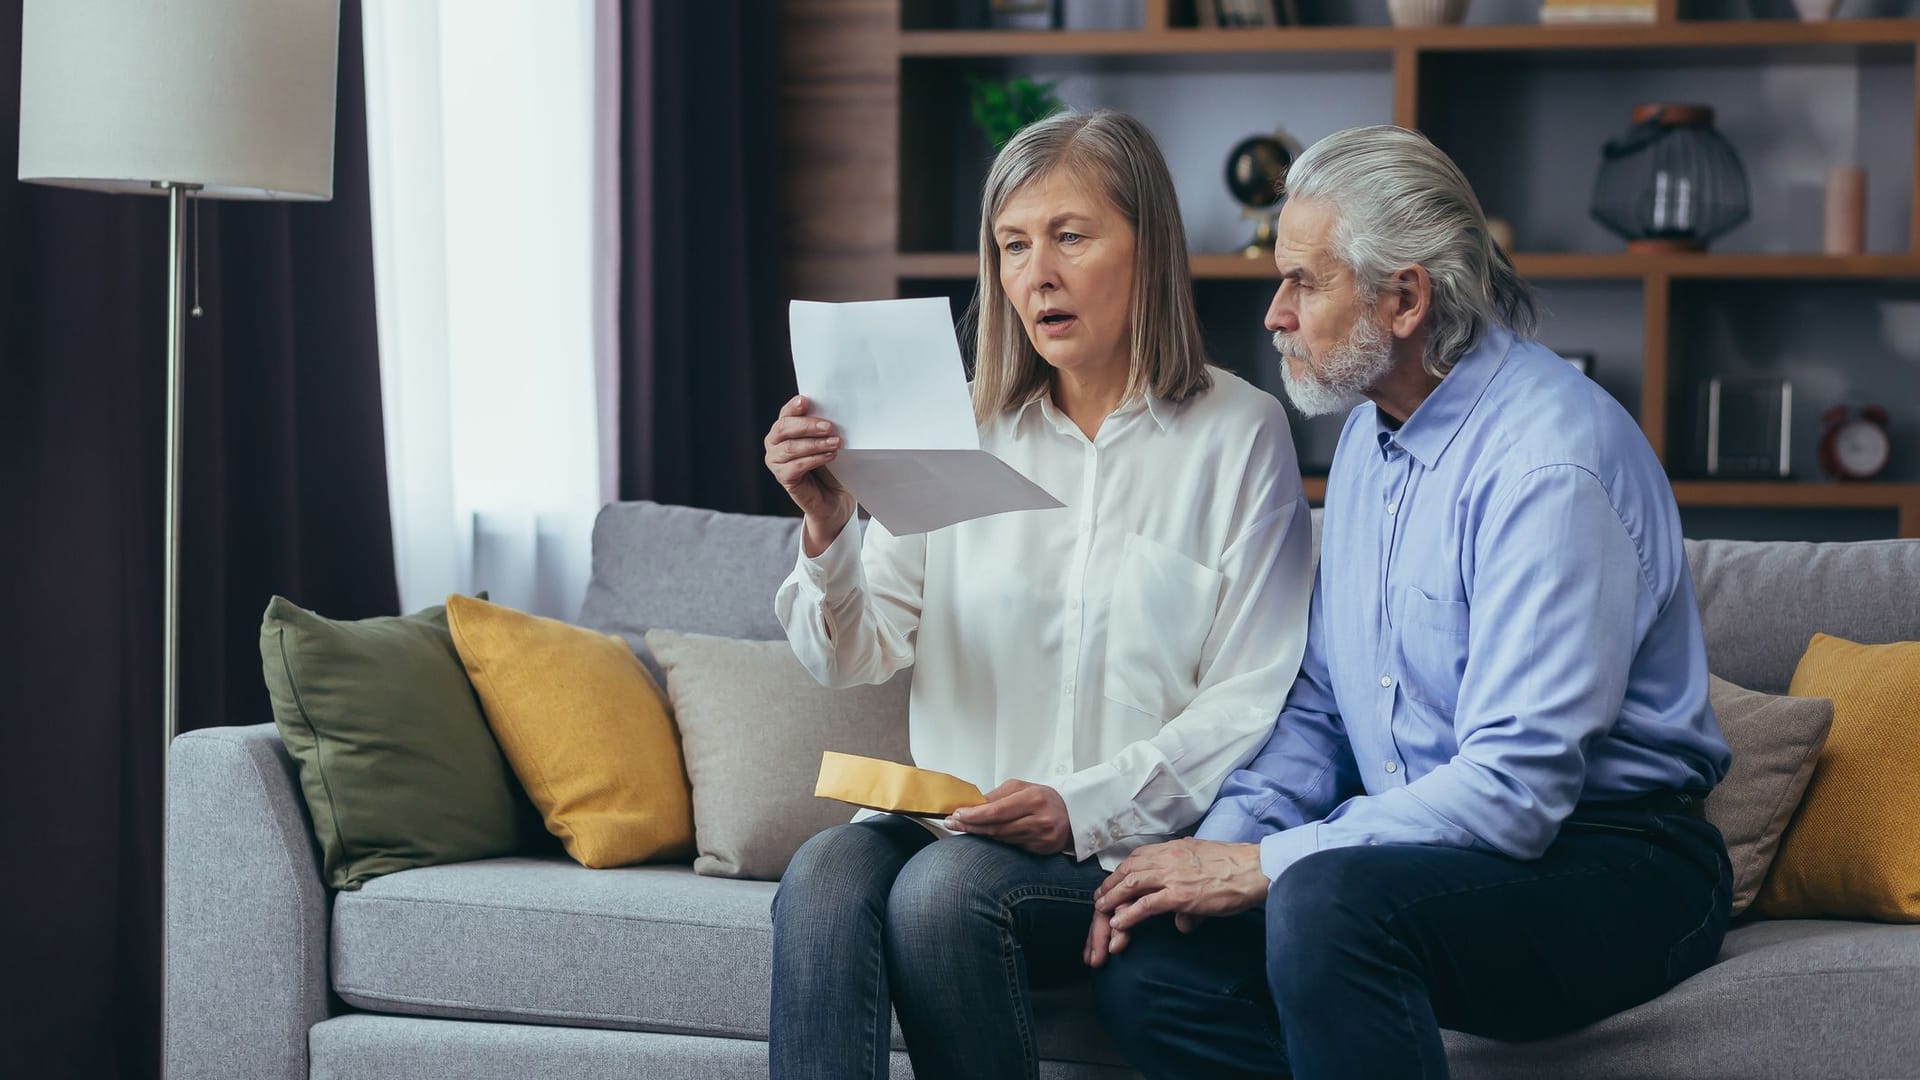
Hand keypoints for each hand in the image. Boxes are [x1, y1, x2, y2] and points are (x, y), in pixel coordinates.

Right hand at [763, 395, 854, 554]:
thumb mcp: (827, 441)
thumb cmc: (831, 465)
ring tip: (836, 442)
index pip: (785, 413)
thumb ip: (823, 427)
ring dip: (815, 444)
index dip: (794, 406)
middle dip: (807, 425)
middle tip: (829, 426)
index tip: (806, 401)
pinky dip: (814, 459)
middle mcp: (774, 443)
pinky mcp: (783, 478)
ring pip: (791, 447)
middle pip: (784, 428)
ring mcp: (775, 461)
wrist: (834, 497)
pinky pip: (796, 466)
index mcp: (783, 429)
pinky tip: (831, 456)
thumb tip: (833, 412)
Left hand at [944, 780, 1071, 855]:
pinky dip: (995, 841)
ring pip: (1001, 839)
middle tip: (952, 823)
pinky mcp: (1040, 851)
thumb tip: (973, 804)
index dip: (974, 815)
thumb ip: (997, 796)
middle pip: (996, 828)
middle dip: (971, 826)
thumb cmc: (1046, 799)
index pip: (996, 811)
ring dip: (980, 834)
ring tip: (962, 828)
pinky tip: (984, 836)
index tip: (957, 814)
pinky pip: (1011, 847)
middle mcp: (1039, 820)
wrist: (1074, 815)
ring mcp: (1041, 838)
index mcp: (1034, 799)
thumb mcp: (1023, 788)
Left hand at [1085, 839, 1267, 960]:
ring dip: (1113, 898)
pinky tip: (1119, 924)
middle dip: (1110, 884)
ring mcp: (1172, 876)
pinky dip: (1129, 914)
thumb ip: (1188, 883)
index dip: (1122, 870)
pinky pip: (1146, 905)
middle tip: (1099, 898)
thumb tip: (1181, 919)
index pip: (1138, 857)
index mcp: (1173, 848)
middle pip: (1129, 869)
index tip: (1113, 881)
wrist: (1252, 869)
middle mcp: (1168, 858)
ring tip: (1101, 910)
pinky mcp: (1179, 895)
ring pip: (1131, 884)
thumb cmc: (1234, 867)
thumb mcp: (1203, 864)